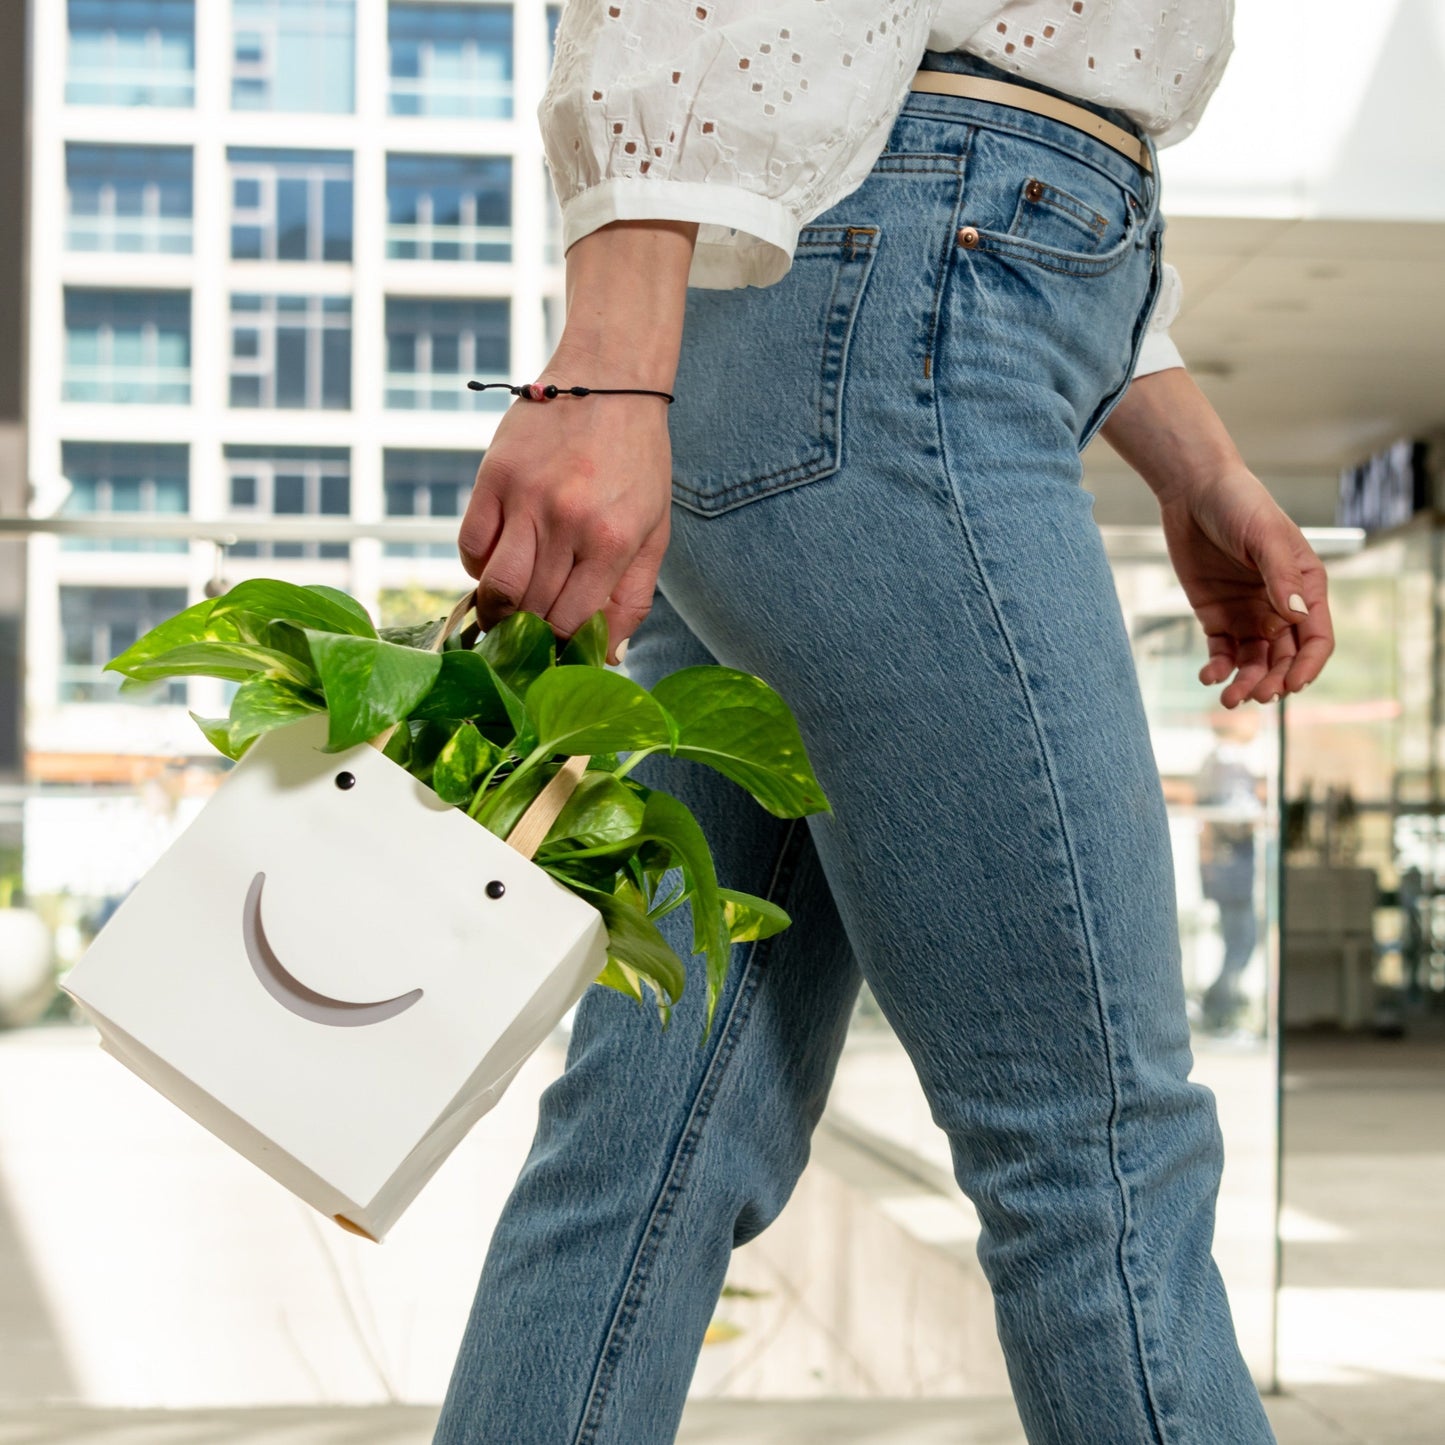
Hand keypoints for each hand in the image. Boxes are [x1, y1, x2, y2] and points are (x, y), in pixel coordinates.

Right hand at [455, 219, 695, 664]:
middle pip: (532, 608)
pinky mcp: (494, 475)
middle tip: (527, 638)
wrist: (610, 380)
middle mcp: (568, 521)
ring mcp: (527, 498)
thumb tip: (609, 655)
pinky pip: (469, 542)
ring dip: (495, 610)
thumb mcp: (654, 531)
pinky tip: (494, 562)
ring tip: (503, 613)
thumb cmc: (637, 462)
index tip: (557, 648)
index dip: (561, 645)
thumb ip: (633, 596)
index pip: (571, 622)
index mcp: (613, 540)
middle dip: (528, 633)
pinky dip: (476, 565)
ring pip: (495, 584)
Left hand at [1156, 466, 1333, 707]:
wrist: (1193, 491)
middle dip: (1274, 682)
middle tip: (1256, 696)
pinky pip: (1222, 651)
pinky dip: (1218, 668)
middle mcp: (1281, 606)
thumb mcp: (1264, 535)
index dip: (1307, 666)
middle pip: (1284, 658)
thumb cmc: (1239, 504)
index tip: (1290, 685)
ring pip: (1254, 662)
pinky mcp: (1216, 616)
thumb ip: (1279, 576)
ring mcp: (1248, 613)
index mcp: (1306, 587)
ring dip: (1246, 683)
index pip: (1316, 639)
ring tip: (1229, 700)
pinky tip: (1209, 676)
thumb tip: (1294, 616)